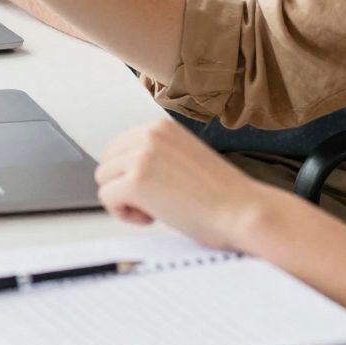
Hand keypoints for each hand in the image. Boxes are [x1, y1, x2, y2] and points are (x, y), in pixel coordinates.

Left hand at [94, 117, 274, 251]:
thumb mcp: (185, 158)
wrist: (242, 211)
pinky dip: (125, 215)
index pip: (118, 147)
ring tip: (156, 209)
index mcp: (161, 127)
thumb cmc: (221, 195)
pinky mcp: (136, 182)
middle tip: (155, 201)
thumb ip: (157, 156)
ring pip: (103, 180)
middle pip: (106, 163)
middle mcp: (149, 134)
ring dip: (124, 200)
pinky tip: (153, 217)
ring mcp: (142, 156)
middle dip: (123, 186)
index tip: (155, 188)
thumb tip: (125, 170)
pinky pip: (106, 199)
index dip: (130, 173)